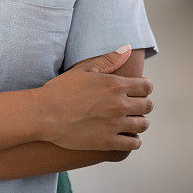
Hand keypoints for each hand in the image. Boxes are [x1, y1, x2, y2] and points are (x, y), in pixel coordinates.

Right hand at [33, 45, 153, 151]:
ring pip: (143, 125)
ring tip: (131, 120)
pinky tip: (126, 135)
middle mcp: (119, 104)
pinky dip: (134, 139)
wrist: (44, 114)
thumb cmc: (62, 89)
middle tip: (134, 105)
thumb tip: (127, 49)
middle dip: (143, 104)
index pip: (147, 87)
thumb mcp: (84, 70)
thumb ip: (108, 60)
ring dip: (139, 121)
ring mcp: (115, 125)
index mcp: (115, 85)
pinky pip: (133, 143)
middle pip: (148, 106)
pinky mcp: (108, 142)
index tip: (139, 89)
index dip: (145, 87)